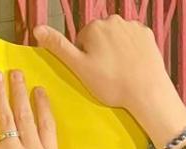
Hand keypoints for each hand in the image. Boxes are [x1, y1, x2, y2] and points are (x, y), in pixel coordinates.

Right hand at [35, 18, 185, 148]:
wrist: (147, 91)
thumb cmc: (111, 83)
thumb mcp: (79, 67)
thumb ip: (58, 46)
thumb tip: (37, 29)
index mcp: (94, 27)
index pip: (82, 40)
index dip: (85, 59)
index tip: (94, 72)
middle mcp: (113, 20)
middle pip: (100, 36)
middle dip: (101, 52)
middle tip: (107, 74)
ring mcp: (133, 26)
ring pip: (117, 38)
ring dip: (116, 50)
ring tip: (121, 71)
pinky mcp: (147, 34)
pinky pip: (133, 40)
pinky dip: (132, 50)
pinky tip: (133, 65)